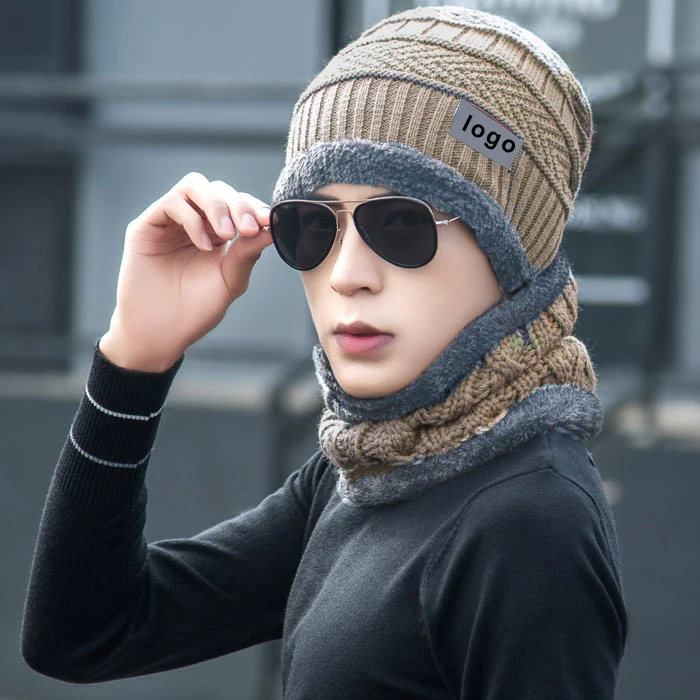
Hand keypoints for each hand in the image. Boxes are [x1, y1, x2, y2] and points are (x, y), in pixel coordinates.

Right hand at [100, 172, 273, 370]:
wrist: (161, 333)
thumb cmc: (195, 310)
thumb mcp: (231, 280)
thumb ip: (248, 252)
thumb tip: (273, 227)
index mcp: (217, 234)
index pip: (238, 204)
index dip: (254, 207)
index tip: (268, 220)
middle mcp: (194, 222)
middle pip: (219, 190)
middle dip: (238, 205)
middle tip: (247, 229)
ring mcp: (169, 222)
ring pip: (194, 186)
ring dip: (216, 205)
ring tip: (226, 234)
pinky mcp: (146, 225)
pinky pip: (172, 202)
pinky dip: (192, 219)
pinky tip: (203, 245)